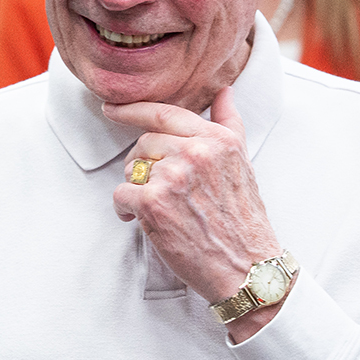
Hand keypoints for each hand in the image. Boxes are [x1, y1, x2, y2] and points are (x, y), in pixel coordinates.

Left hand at [103, 86, 285, 336]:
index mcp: (216, 139)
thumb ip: (228, 123)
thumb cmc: (244, 220)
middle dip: (143, 164)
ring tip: (159, 207)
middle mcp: (195, 153)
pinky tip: (141, 219)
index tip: (112, 109)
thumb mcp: (242, 162)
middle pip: (144, 143)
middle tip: (156, 187)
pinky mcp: (153, 204)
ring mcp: (173, 177)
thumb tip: (225, 91)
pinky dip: (125, 208)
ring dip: (137, 187)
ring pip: (132, 168)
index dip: (132, 109)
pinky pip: (121, 194)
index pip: (164, 114)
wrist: (248, 268)